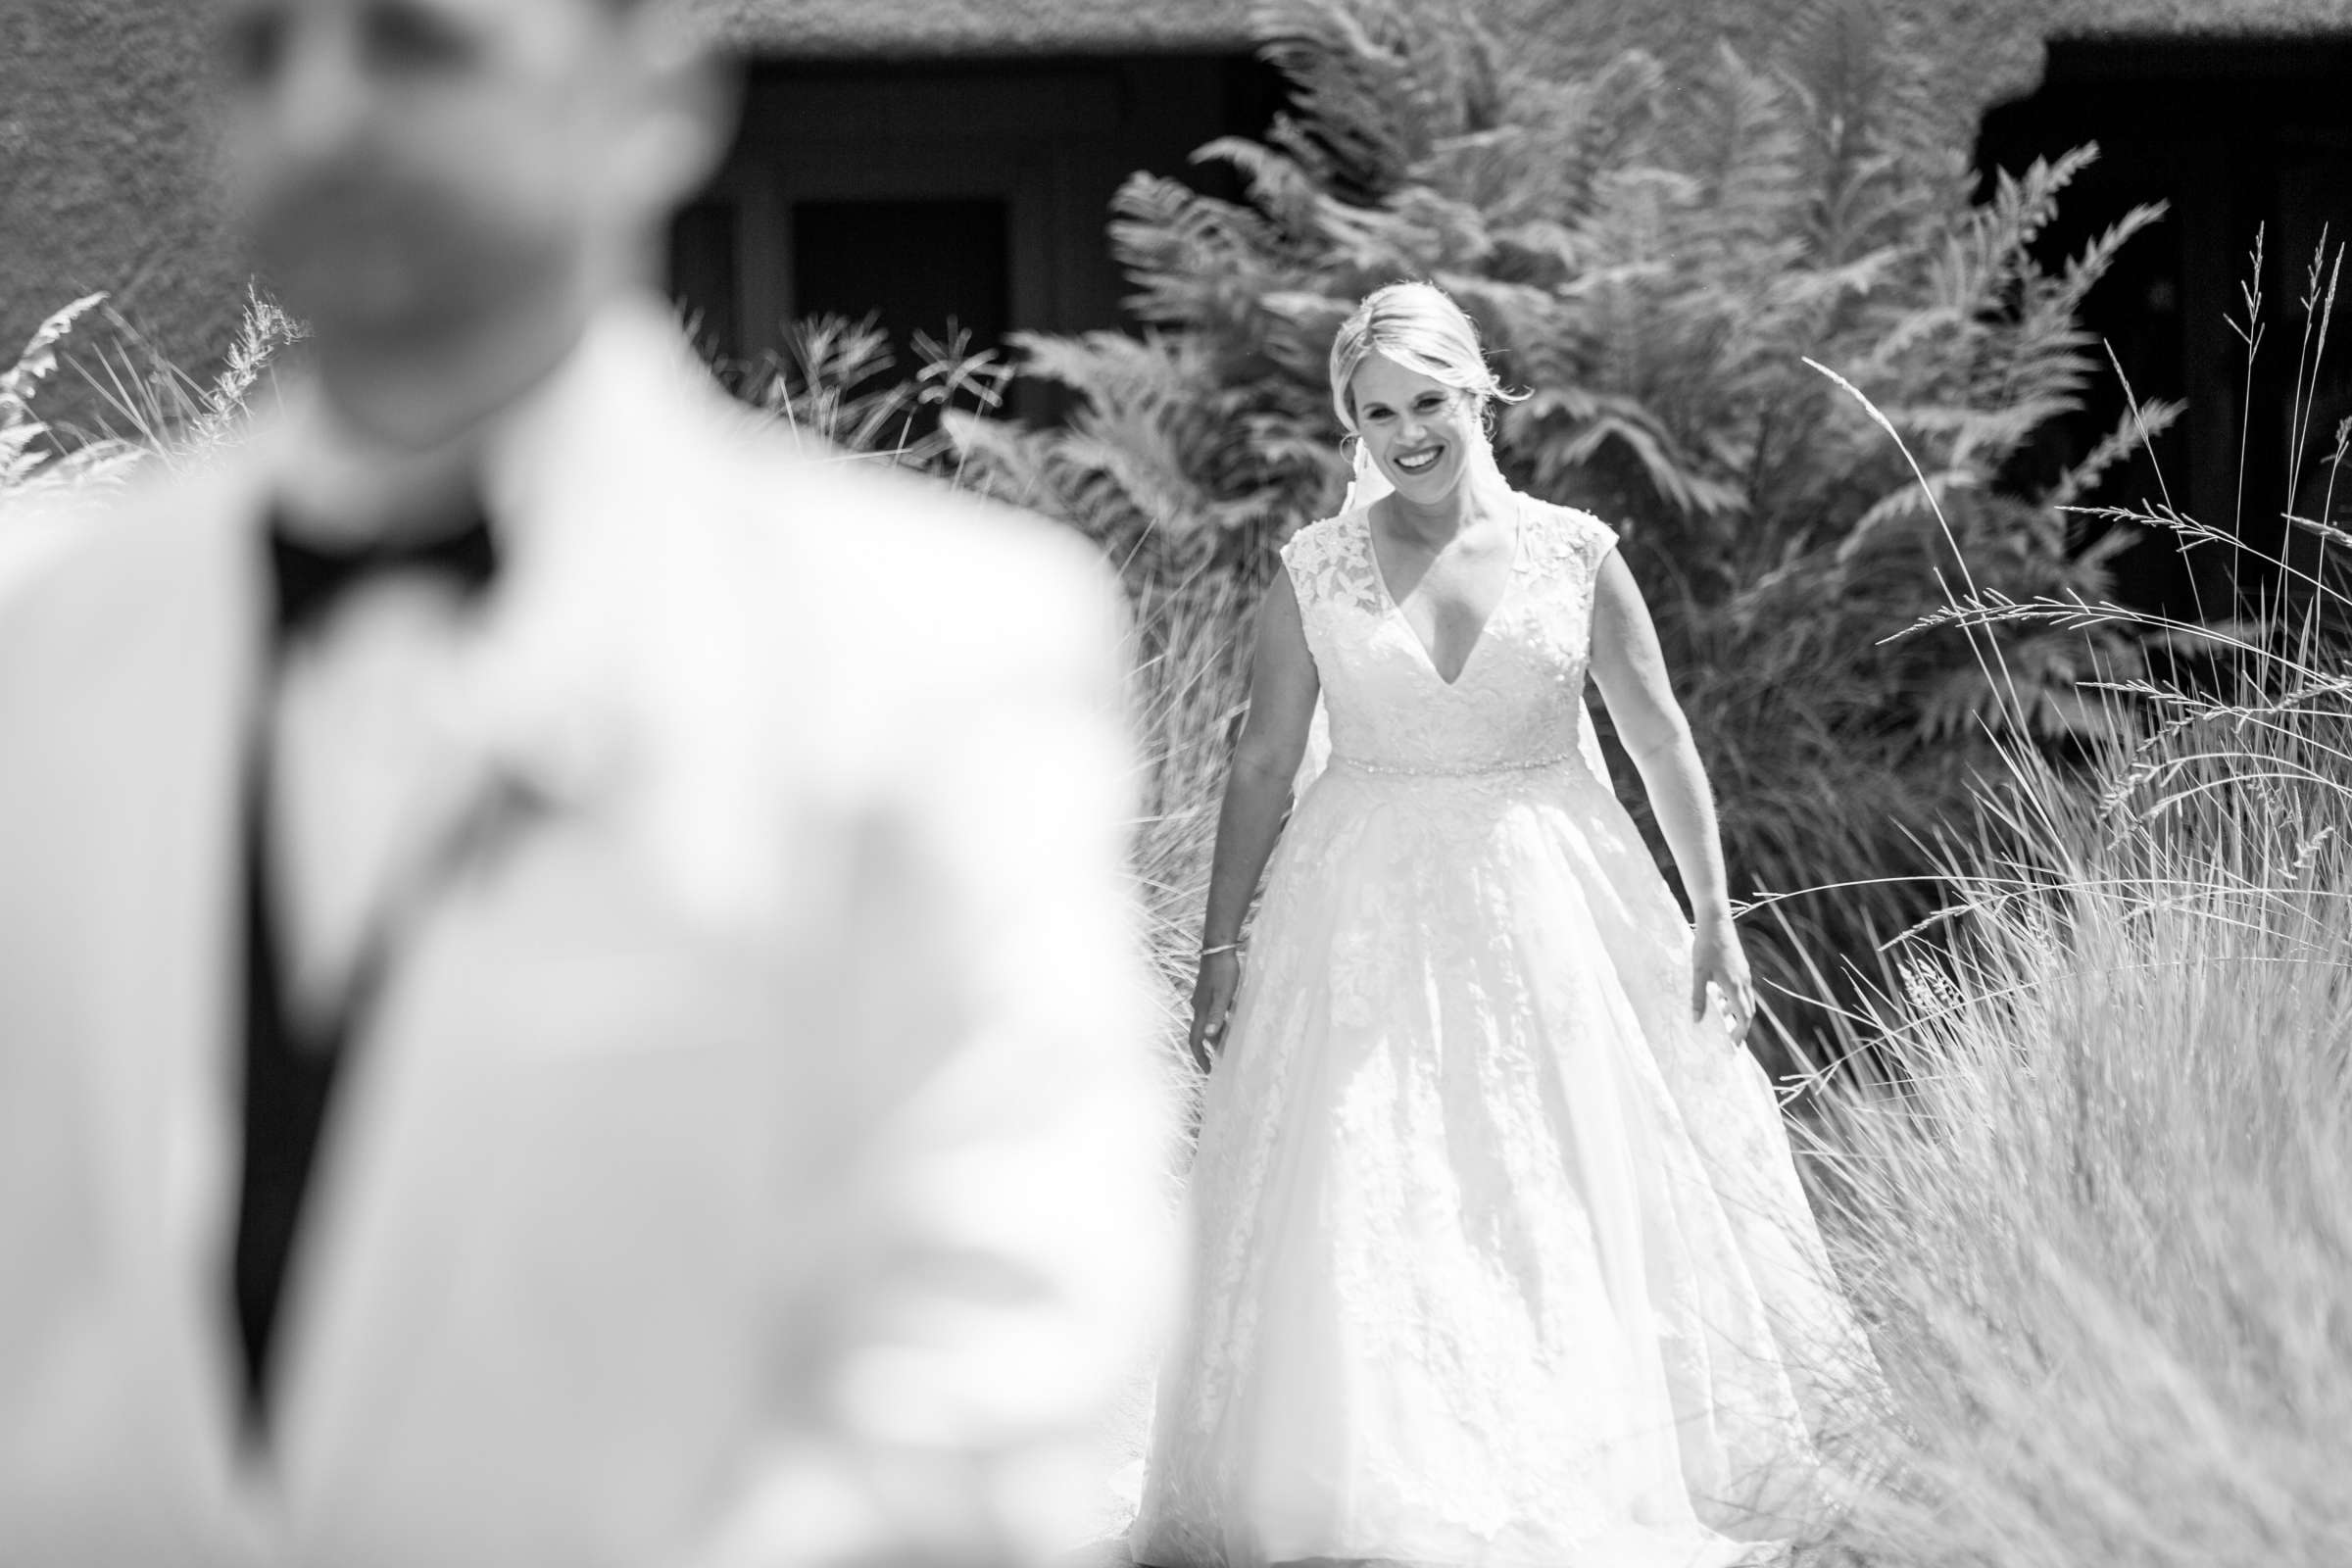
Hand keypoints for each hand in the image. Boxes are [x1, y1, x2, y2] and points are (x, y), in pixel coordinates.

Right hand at [1187, 950, 1241, 1073]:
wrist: (1218, 948)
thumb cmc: (1223, 971)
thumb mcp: (1224, 995)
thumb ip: (1217, 1015)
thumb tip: (1209, 1036)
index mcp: (1201, 1010)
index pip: (1195, 1040)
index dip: (1200, 1057)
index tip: (1208, 1071)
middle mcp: (1198, 1007)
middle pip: (1200, 1034)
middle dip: (1208, 1049)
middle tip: (1220, 1061)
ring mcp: (1202, 999)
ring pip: (1207, 1023)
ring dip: (1215, 1036)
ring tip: (1227, 1045)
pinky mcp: (1208, 992)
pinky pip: (1212, 1013)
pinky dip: (1219, 1022)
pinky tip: (1231, 1021)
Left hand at [1691, 912, 1756, 1049]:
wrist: (1716, 921)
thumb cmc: (1706, 946)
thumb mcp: (1698, 973)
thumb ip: (1698, 998)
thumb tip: (1697, 1021)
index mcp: (1735, 986)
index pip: (1744, 1017)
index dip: (1741, 1033)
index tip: (1734, 1047)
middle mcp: (1743, 981)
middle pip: (1748, 1010)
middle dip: (1741, 1026)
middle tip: (1730, 1038)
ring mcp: (1743, 972)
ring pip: (1745, 999)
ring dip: (1736, 1011)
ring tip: (1722, 1020)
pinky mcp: (1740, 965)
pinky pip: (1741, 988)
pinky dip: (1734, 998)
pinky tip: (1718, 996)